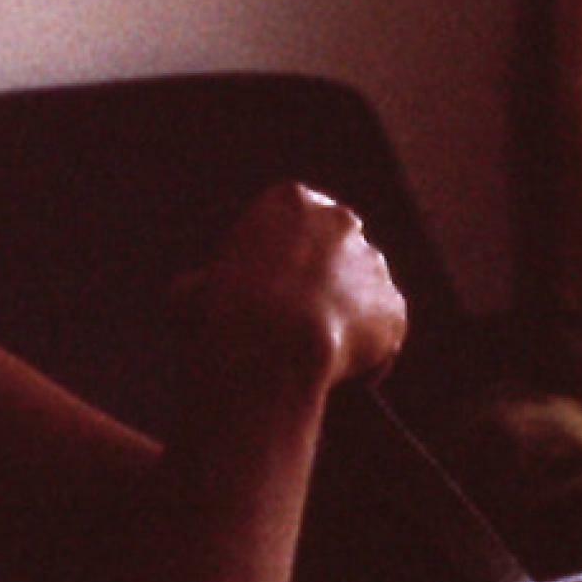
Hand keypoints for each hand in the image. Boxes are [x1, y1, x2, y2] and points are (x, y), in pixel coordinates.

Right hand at [171, 183, 407, 400]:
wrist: (270, 344)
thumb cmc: (221, 313)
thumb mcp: (189, 291)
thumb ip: (201, 286)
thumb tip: (193, 296)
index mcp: (290, 200)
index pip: (290, 222)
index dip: (276, 261)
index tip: (261, 292)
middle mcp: (339, 221)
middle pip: (332, 251)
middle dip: (320, 282)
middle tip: (293, 325)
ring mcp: (372, 262)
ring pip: (360, 292)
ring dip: (345, 317)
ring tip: (317, 358)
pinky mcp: (393, 305)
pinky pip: (381, 334)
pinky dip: (367, 356)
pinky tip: (343, 381)